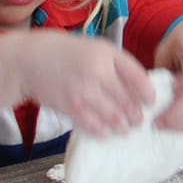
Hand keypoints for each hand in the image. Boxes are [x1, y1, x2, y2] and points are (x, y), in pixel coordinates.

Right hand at [14, 32, 156, 135]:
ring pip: (113, 116)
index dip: (147, 93)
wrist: (31, 59)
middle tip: (139, 121)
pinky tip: (107, 133)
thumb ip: (119, 66)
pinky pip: (92, 124)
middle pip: (127, 101)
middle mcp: (98, 72)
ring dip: (122, 126)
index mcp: (108, 54)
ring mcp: (83, 91)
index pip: (138, 77)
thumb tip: (140, 89)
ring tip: (126, 129)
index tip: (151, 102)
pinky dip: (102, 131)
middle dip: (136, 115)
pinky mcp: (69, 106)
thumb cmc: (70, 54)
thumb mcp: (98, 49)